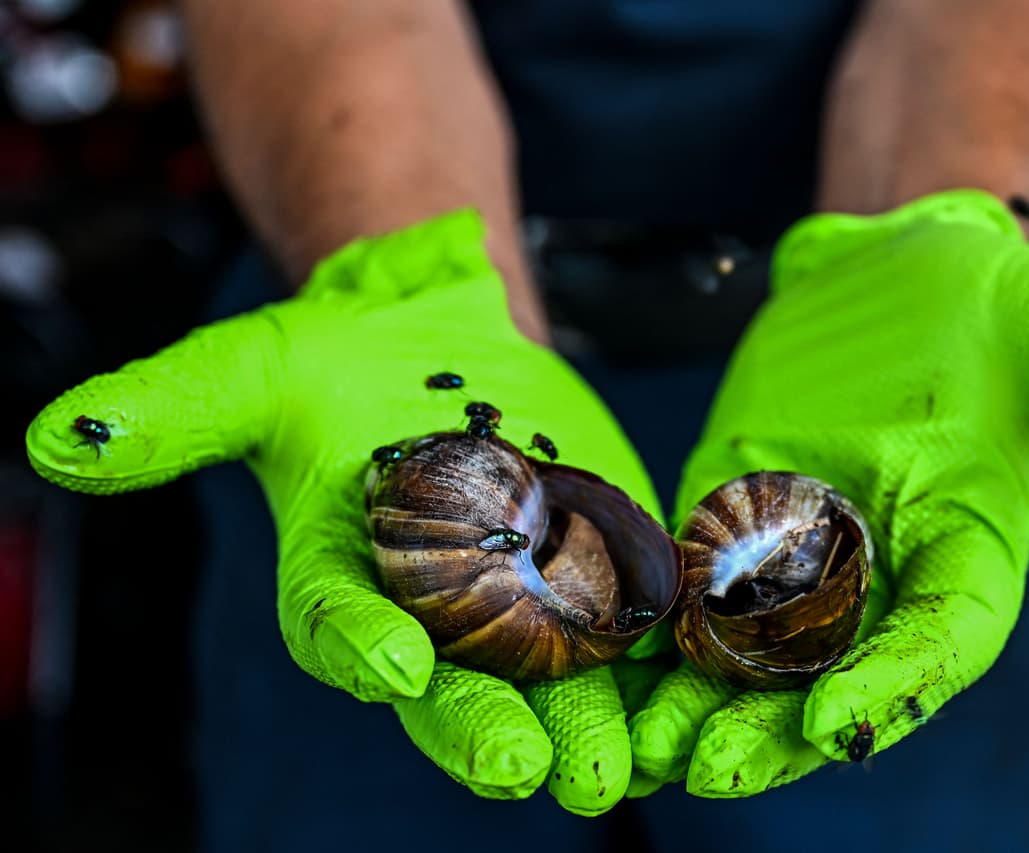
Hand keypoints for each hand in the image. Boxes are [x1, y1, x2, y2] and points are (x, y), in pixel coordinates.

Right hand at [25, 210, 661, 813]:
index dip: (360, 645)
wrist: (440, 334)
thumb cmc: (339, 359)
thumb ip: (176, 409)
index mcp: (343, 579)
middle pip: (455, 683)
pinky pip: (631, 632)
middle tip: (516, 769)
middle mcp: (430, 611)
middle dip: (480, 726)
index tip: (393, 660)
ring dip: (582, 726)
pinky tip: (689, 702)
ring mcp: (521, 601)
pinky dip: (657, 669)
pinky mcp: (596, 573)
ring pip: (551, 681)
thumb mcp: (255, 368)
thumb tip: (55, 439)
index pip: (343, 624)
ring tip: (607, 772)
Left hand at [629, 190, 1028, 794]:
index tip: (830, 724)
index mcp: (969, 554)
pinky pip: (688, 589)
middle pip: (828, 678)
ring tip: (638, 754)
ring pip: (745, 654)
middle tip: (705, 773)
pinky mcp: (729, 517)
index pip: (940, 643)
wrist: (897, 269)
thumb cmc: (992, 301)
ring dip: (694, 708)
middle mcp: (881, 576)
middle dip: (769, 732)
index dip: (892, 687)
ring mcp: (798, 555)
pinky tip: (601, 672)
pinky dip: (650, 633)